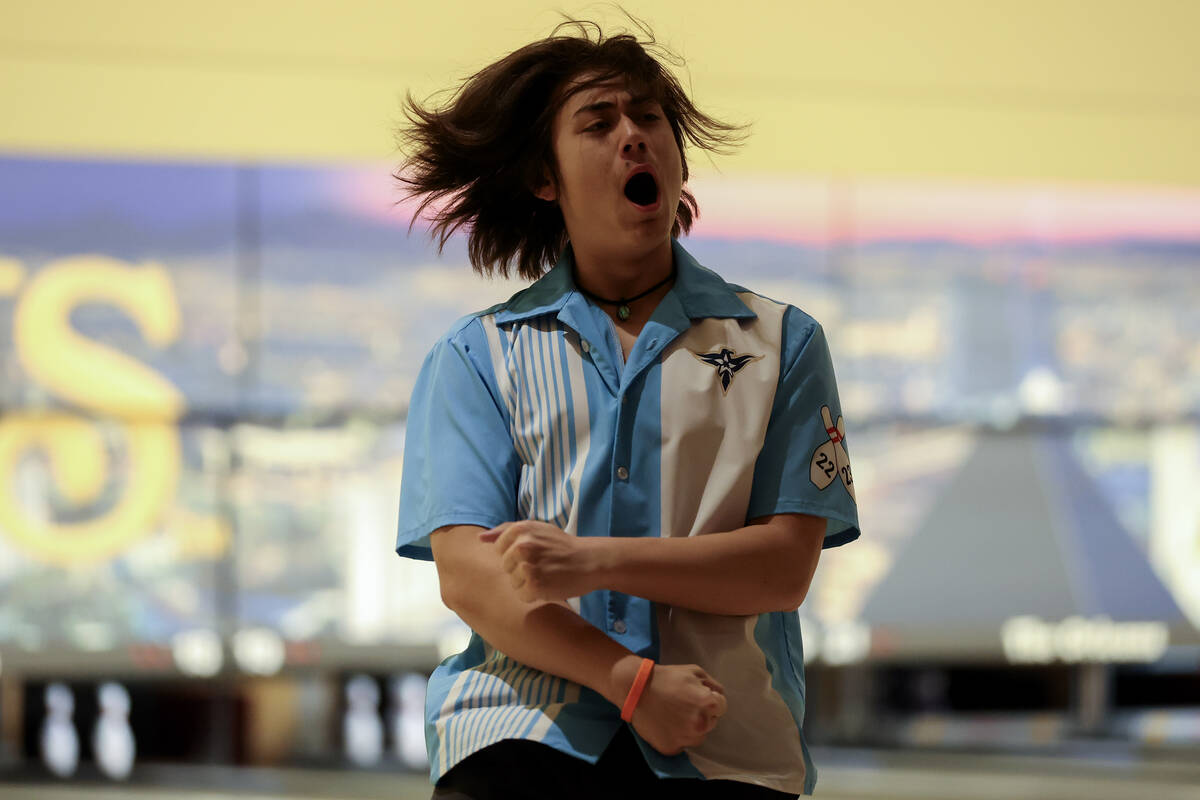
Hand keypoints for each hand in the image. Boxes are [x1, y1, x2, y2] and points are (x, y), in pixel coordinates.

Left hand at [479, 521, 599, 602]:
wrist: (589, 561)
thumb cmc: (561, 546)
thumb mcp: (536, 529)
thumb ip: (506, 530)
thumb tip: (480, 539)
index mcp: (520, 530)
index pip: (499, 549)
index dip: (515, 555)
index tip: (534, 554)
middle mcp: (522, 546)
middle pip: (505, 567)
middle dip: (520, 570)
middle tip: (543, 565)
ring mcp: (528, 566)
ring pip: (512, 583)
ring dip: (527, 583)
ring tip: (546, 575)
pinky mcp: (535, 585)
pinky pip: (522, 595)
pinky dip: (534, 595)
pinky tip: (548, 585)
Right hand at [626, 663, 726, 755]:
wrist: (636, 689)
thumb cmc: (666, 678)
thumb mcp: (694, 671)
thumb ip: (713, 685)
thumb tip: (719, 697)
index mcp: (707, 704)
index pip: (722, 707)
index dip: (710, 700)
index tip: (696, 696)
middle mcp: (700, 724)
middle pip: (711, 722)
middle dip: (702, 714)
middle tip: (683, 704)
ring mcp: (685, 738)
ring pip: (698, 736)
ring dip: (692, 728)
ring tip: (675, 715)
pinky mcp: (671, 748)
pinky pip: (682, 745)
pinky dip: (676, 737)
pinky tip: (666, 724)